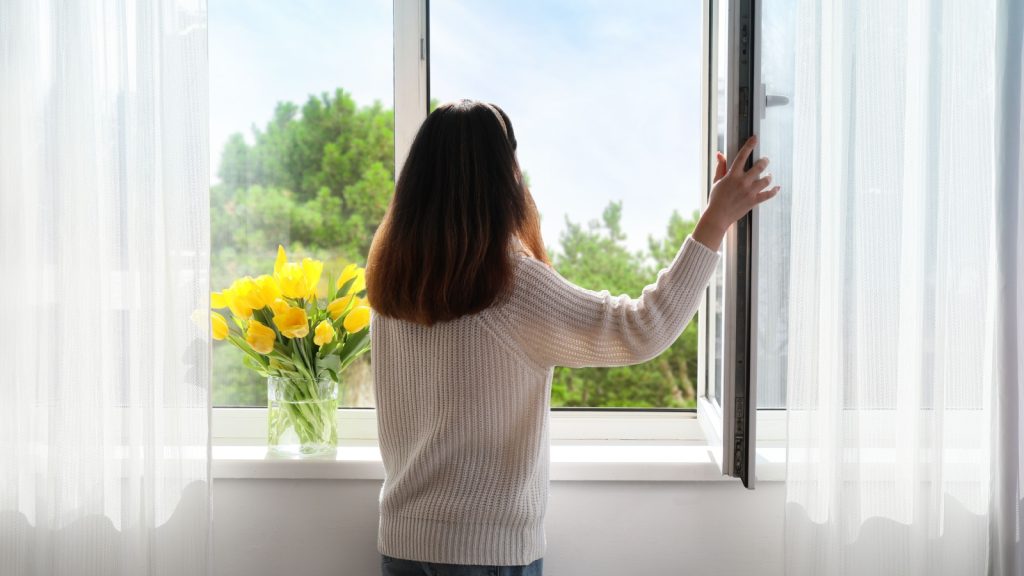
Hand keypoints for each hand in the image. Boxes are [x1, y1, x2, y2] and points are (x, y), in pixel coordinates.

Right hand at [692, 135, 779, 250]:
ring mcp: (749, 192)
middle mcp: (742, 182)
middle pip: (759, 166)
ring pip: (766, 179)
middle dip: (764, 161)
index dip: (749, 145)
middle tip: (765, 160)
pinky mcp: (753, 201)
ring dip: (769, 176)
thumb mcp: (716, 181)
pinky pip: (768, 194)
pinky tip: (777, 187)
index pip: (742, 156)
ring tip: (769, 175)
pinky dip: (774, 191)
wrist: (717, 216)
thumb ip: (720, 166)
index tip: (755, 138)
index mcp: (732, 175)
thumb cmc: (716, 198)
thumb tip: (720, 153)